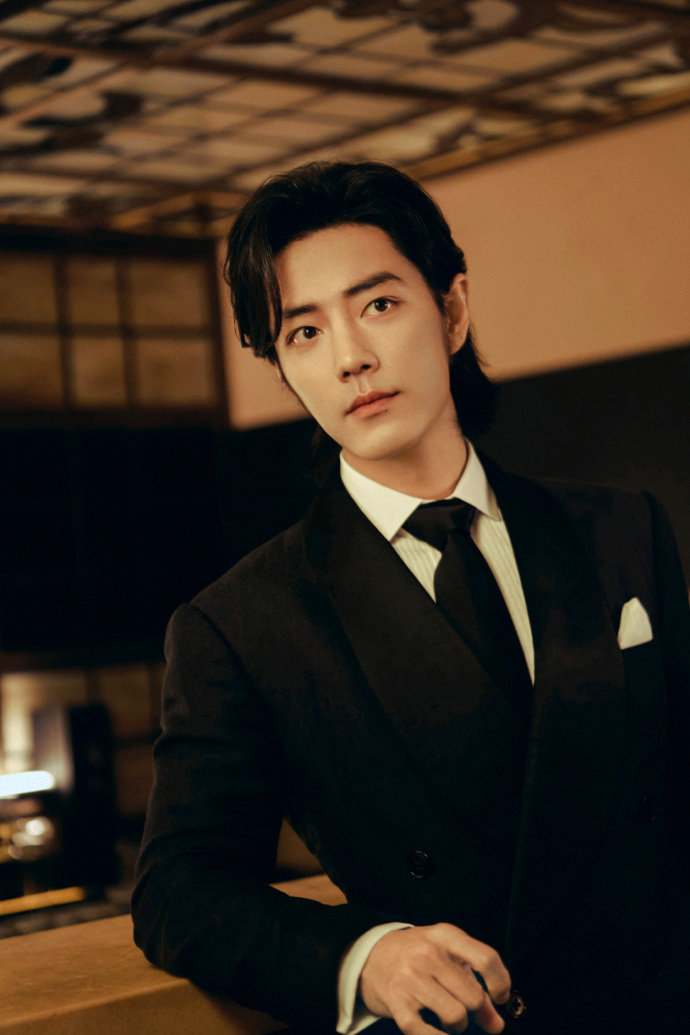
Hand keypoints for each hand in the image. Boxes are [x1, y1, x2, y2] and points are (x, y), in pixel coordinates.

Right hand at [359, 923, 510, 1033]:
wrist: (370, 955)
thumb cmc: (416, 955)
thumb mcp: (446, 957)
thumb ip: (475, 985)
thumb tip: (496, 1024)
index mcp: (445, 935)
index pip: (486, 959)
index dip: (500, 983)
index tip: (500, 996)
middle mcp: (428, 954)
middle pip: (473, 996)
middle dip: (474, 1010)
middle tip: (464, 1006)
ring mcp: (411, 978)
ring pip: (456, 1017)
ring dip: (457, 1025)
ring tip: (447, 1016)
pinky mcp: (397, 1003)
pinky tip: (437, 1031)